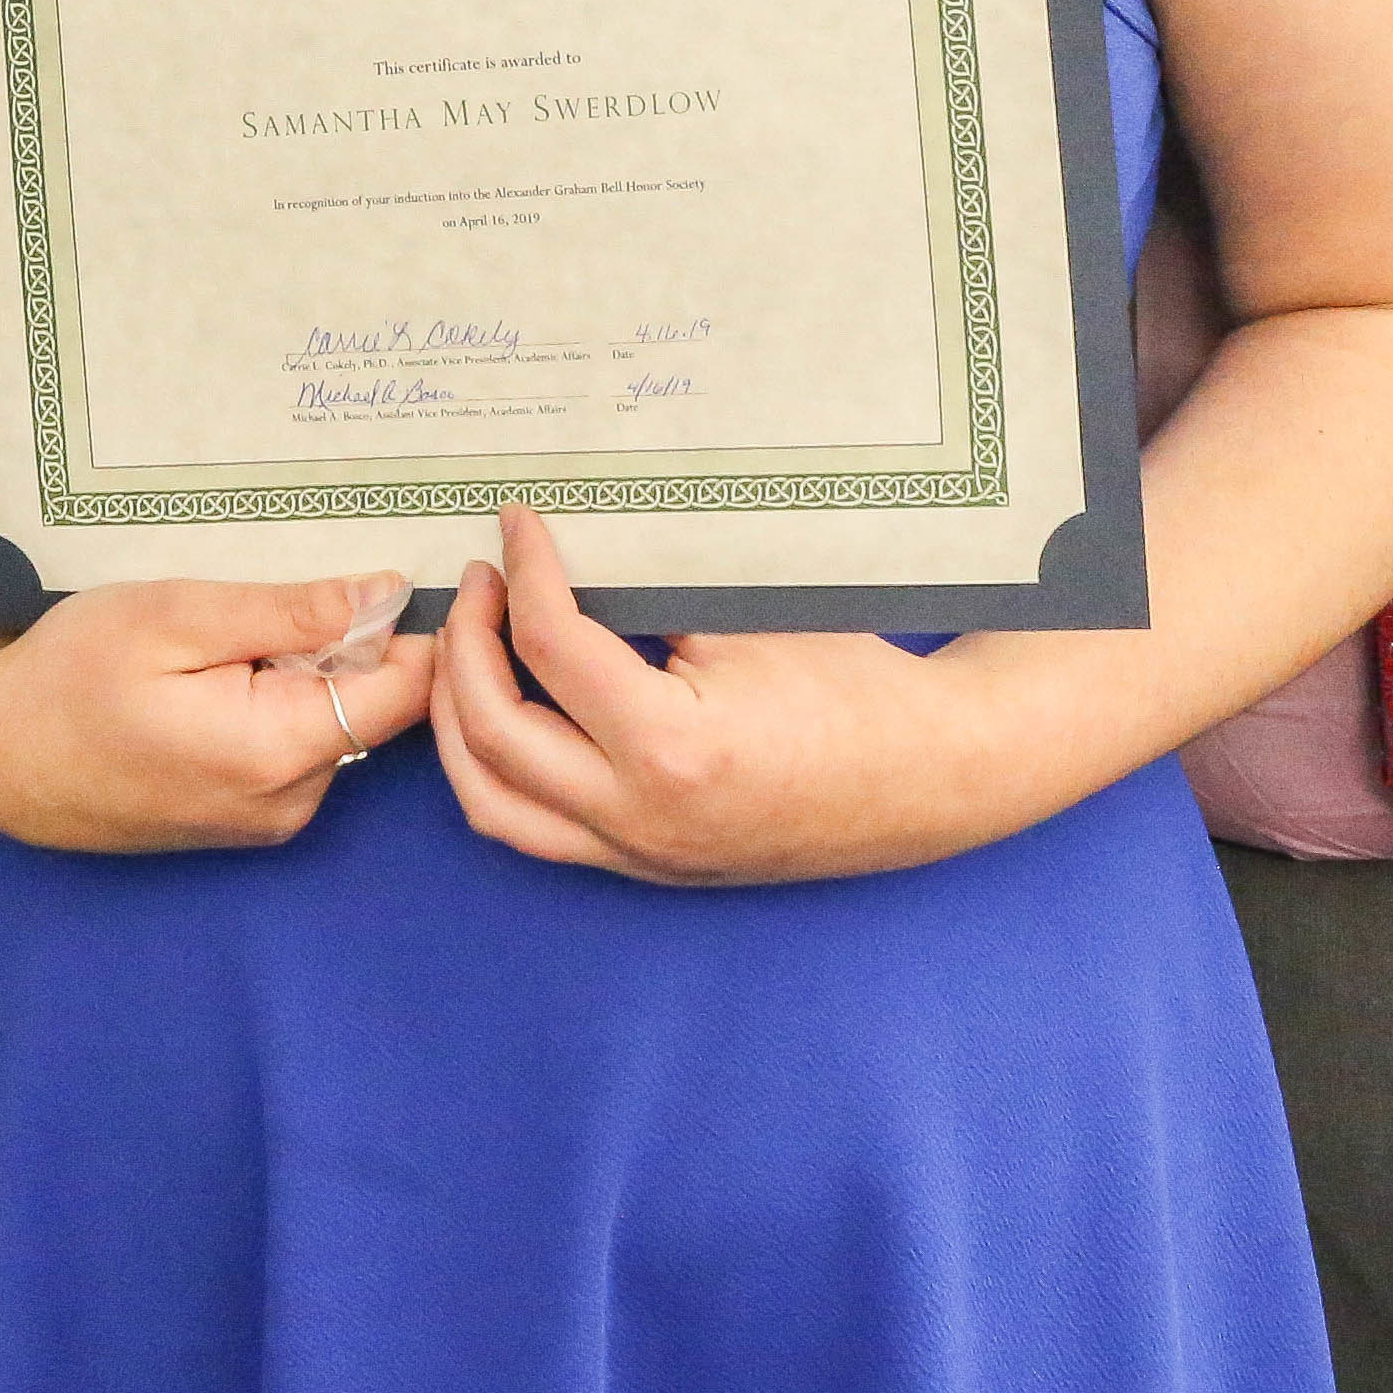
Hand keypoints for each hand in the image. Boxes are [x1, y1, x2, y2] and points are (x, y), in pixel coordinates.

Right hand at [0, 570, 432, 852]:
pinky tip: (222, 676)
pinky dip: (283, 706)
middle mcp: (289, 804)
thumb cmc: (70, 673)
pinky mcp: (242, 826)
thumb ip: (289, 613)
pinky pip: (298, 753)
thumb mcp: (176, 616)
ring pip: (337, 729)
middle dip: (356, 647)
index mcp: (279, 751)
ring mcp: (265, 824)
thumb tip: (388, 595)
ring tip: (242, 633)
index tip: (424, 569)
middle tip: (296, 589)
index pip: (407, 691)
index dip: (424, 627)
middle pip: (375, 710)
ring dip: (314, 676)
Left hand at [432, 507, 1015, 883]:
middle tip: (480, 583)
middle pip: (493, 733)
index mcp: (671, 750)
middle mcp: (640, 820)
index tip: (515, 524)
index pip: (551, 648)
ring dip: (461, 722)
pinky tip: (505, 712)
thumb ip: (641, 603)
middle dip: (464, 646)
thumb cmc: (852, 684)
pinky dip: (500, 771)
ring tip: (467, 651)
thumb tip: (555, 561)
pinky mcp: (648, 868)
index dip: (524, 572)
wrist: (930, 775)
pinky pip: (537, 829)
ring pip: (493, 804)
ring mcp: (641, 856)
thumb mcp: (742, 621)